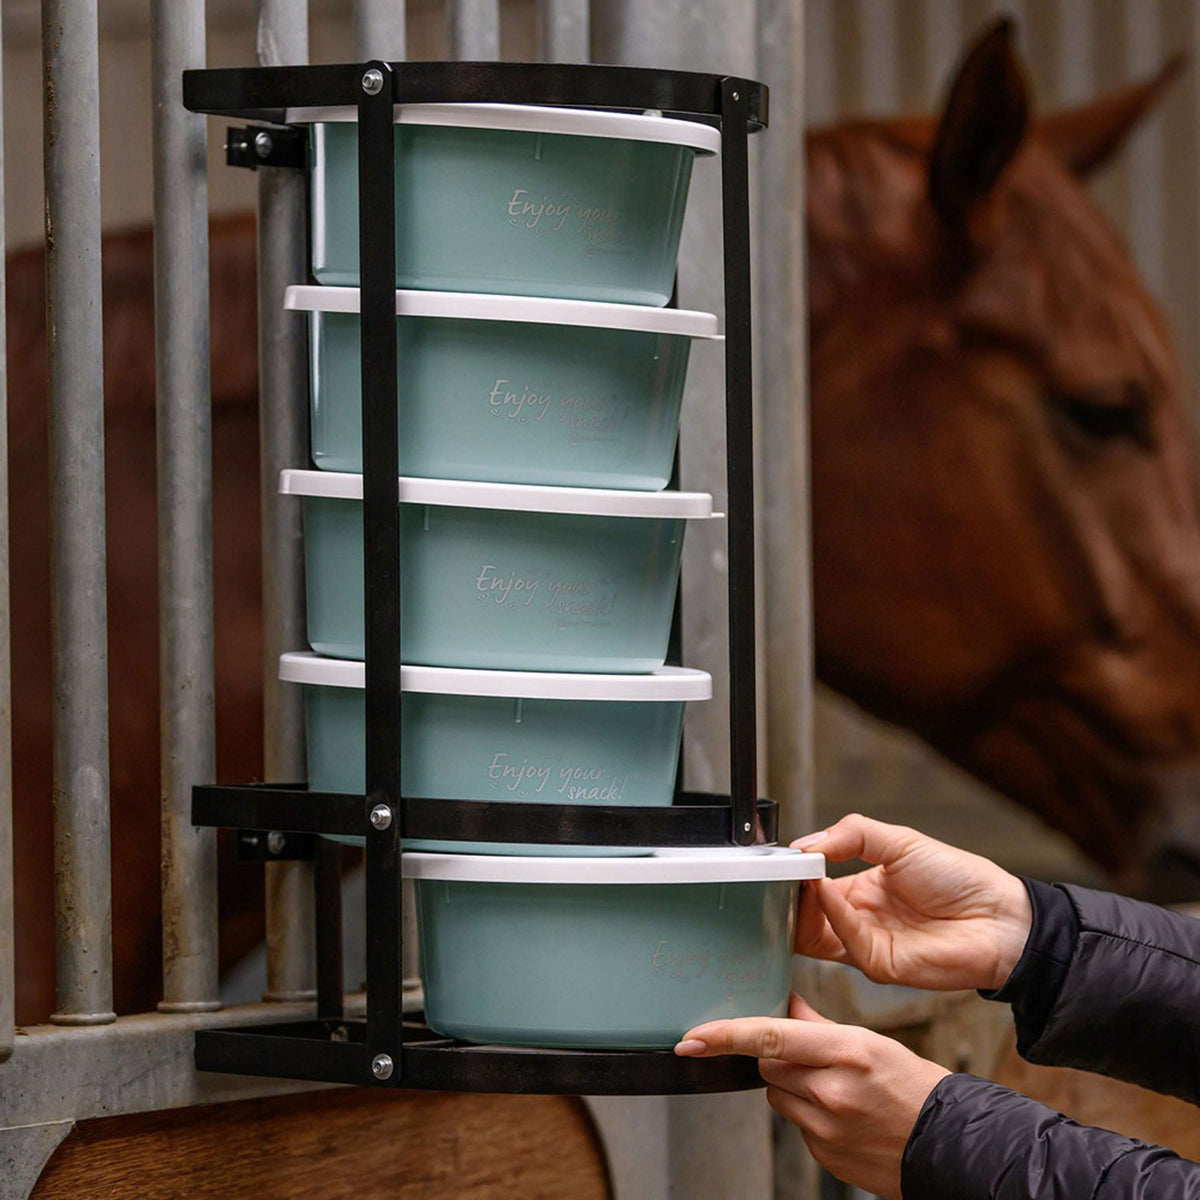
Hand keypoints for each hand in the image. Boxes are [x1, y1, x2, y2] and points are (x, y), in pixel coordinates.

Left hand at [676, 994, 949, 1199]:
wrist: (950, 1146)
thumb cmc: (913, 1086)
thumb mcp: (870, 1041)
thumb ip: (817, 1023)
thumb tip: (783, 1002)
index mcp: (845, 1052)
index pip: (769, 1036)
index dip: (724, 1035)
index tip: (691, 1039)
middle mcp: (832, 1092)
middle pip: (768, 1063)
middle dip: (780, 1056)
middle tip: (815, 1060)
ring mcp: (827, 1129)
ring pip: (777, 1095)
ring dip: (792, 1086)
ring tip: (835, 1089)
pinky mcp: (825, 1157)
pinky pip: (796, 1126)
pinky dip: (808, 1115)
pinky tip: (842, 1115)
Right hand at [796, 813, 1030, 991]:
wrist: (1001, 917)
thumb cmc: (960, 878)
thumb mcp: (899, 841)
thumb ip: (851, 835)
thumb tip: (806, 844)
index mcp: (860, 889)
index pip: (811, 886)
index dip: (793, 874)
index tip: (775, 859)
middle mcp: (858, 918)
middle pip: (805, 914)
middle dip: (786, 896)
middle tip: (767, 875)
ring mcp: (867, 943)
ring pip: (816, 932)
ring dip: (801, 906)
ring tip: (791, 878)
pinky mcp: (879, 965)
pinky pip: (845, 942)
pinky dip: (831, 915)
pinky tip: (826, 890)